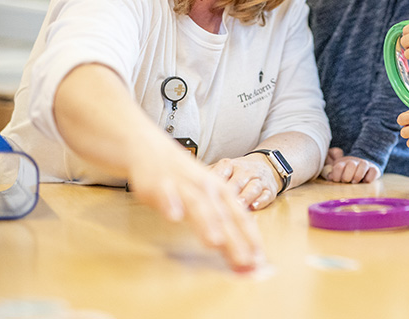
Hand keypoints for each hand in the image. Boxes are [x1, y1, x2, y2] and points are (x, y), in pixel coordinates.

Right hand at [126, 145, 263, 271]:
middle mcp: (205, 187)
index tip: (259, 260)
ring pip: (198, 204)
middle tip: (245, 261)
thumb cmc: (181, 175)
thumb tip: (238, 246)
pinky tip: (174, 216)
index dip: (250, 237)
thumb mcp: (206, 192)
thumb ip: (220, 218)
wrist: (149, 147)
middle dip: (235, 240)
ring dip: (207, 223)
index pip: (240, 216)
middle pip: (222, 216)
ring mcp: (183, 184)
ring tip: (216, 242)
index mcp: (219, 190)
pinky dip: (171, 204)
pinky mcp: (159, 183)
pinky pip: (166, 194)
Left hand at [209, 154, 284, 210]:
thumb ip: (207, 176)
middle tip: (221, 203)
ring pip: (252, 187)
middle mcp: (244, 171)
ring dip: (245, 197)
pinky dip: (261, 201)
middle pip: (237, 181)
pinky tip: (254, 206)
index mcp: (230, 165)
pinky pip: (266, 195)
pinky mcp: (269, 190)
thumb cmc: (237, 172)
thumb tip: (186, 186)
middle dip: (230, 192)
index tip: (203, 191)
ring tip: (239, 205)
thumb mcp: (223, 170)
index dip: (213, 182)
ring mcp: (257, 180)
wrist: (266, 165)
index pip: (221, 171)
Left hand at [321, 148, 380, 182]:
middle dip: (347, 176)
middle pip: (351, 164)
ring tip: (354, 182)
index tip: (337, 180)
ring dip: (358, 176)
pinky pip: (373, 172)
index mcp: (343, 162)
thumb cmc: (345, 174)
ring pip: (363, 165)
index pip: (338, 166)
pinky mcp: (374, 169)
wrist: (360, 167)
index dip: (336, 175)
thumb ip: (330, 174)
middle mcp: (354, 162)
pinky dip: (369, 178)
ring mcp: (365, 164)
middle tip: (346, 182)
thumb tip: (330, 176)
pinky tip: (364, 182)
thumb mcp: (336, 173)